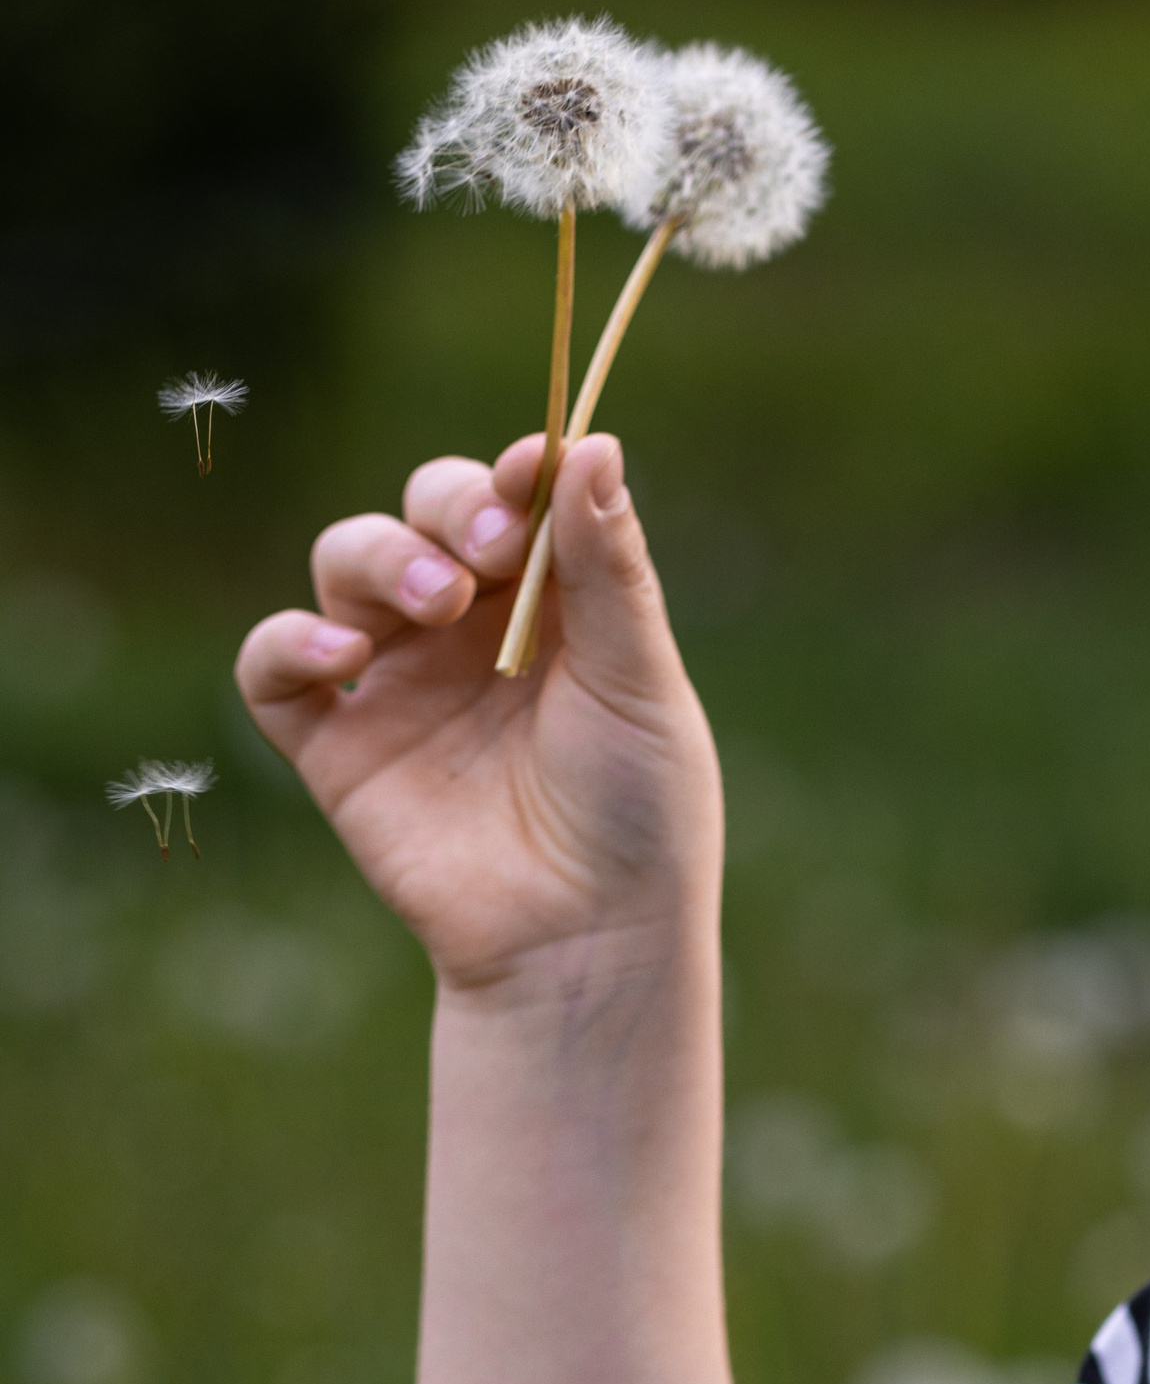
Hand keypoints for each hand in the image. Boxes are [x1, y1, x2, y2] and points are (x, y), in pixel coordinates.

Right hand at [234, 433, 720, 995]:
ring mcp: (397, 679)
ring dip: (382, 560)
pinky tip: (339, 651)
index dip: (516, 474)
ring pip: (348, 562)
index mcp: (553, 601)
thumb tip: (594, 444)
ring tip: (435, 608)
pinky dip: (289, 639)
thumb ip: (610, 569)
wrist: (586, 940)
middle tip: (488, 555)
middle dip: (449, 509)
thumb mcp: (640, 681)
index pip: (514, 499)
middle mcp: (469, 627)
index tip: (534, 468)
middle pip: (425, 512)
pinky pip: (274, 667)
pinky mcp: (337, 744)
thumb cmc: (637, 813)